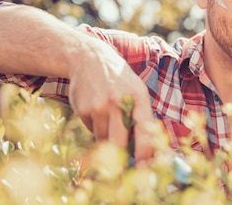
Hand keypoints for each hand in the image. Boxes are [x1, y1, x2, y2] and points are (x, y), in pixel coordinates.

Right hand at [67, 38, 154, 164]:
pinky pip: (92, 131)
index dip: (146, 151)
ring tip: (109, 117)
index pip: (144, 130)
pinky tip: (96, 109)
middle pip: (120, 142)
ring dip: (108, 139)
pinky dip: (96, 128)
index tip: (145, 168)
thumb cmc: (120, 80)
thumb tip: (147, 151)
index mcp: (138, 96)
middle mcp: (119, 101)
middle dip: (120, 161)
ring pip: (105, 139)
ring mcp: (99, 105)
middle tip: (121, 173)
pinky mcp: (84, 109)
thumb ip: (141, 116)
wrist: (90, 58)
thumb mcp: (136, 90)